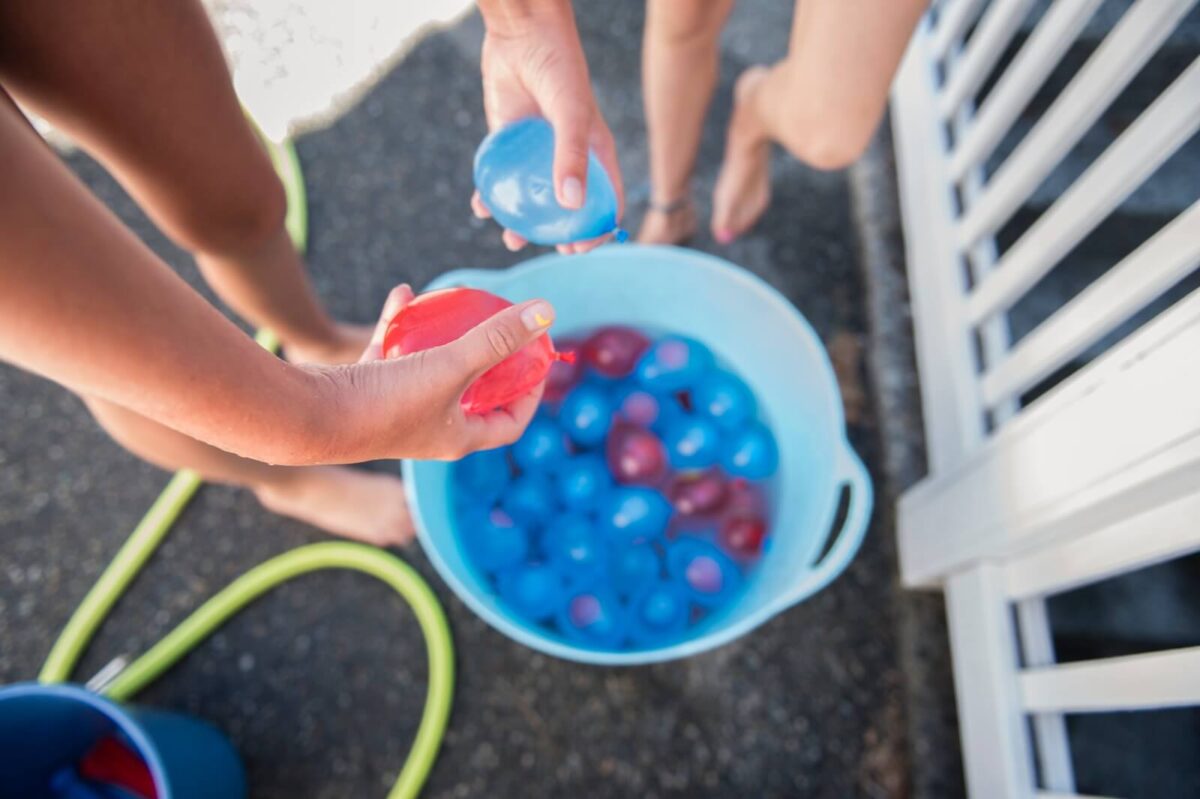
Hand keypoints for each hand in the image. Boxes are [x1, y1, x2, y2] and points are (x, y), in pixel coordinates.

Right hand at [329, 284, 548, 461]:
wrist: (310, 416)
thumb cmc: (387, 402)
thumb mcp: (453, 365)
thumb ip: (498, 338)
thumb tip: (546, 312)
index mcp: (458, 438)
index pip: (509, 424)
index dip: (531, 396)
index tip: (539, 361)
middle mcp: (431, 429)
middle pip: (473, 395)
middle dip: (490, 363)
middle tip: (504, 331)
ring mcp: (397, 409)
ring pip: (431, 369)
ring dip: (443, 338)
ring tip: (456, 308)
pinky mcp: (368, 389)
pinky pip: (392, 353)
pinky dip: (399, 325)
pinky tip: (402, 294)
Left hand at [473, 1, 623, 254]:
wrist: (521, 33)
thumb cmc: (558, 68)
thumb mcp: (571, 113)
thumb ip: (571, 157)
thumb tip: (570, 205)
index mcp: (594, 152)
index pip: (605, 200)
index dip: (598, 229)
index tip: (582, 249)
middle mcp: (567, 156)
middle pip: (566, 207)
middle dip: (558, 235)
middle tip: (546, 249)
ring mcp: (536, 152)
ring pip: (532, 197)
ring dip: (522, 222)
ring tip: (510, 238)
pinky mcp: (508, 142)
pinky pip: (502, 177)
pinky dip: (491, 194)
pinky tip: (480, 207)